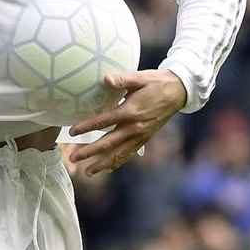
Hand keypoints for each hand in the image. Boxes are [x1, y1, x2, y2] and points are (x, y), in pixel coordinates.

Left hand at [68, 70, 186, 176]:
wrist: (177, 92)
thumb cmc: (156, 82)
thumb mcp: (139, 78)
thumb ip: (122, 79)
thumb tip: (106, 79)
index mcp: (131, 112)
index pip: (103, 122)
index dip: (86, 127)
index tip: (72, 132)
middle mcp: (135, 128)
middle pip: (108, 144)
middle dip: (89, 152)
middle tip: (72, 158)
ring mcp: (141, 136)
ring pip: (119, 154)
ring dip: (102, 164)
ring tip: (88, 172)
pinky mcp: (145, 139)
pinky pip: (129, 154)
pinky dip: (118, 162)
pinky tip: (108, 168)